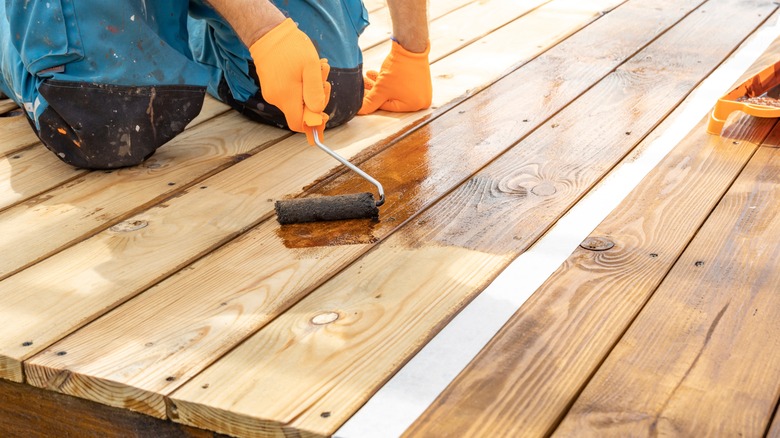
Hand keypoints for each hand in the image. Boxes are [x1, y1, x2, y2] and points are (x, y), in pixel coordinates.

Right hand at [248, 18, 330, 143]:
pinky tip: (305, 70)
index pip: (299, 124)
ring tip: (316, 69)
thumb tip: (318, 113)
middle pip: (300, 112)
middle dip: (316, 100)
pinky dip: (301, 86)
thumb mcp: (311, 68)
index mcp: (286, 97)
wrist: (268, 33)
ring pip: (296, 102)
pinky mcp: (270, 87)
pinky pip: (289, 93)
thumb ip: (315, 92)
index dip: (313, 123)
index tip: (324, 114)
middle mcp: (276, 99)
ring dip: (310, 90)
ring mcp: (271, 93)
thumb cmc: (291, 48)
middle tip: (324, 79)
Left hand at [358, 40, 431, 113]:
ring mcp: (421, 90)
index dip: (373, 100)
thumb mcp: (381, 88)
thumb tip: (361, 110)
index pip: (388, 107)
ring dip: (380, 84)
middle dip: (376, 91)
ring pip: (394, 90)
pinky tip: (376, 74)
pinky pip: (401, 84)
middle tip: (364, 85)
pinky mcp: (419, 80)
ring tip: (368, 78)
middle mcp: (420, 100)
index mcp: (414, 106)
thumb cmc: (400, 68)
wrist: (410, 47)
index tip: (363, 95)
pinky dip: (389, 80)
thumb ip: (370, 101)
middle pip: (391, 98)